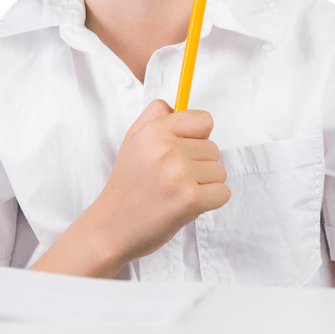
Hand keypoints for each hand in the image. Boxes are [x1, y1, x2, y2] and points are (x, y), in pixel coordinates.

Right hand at [90, 99, 229, 264]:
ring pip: (219, 172)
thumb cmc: (126, 187)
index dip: (198, 138)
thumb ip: (153, 118)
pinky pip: (223, 193)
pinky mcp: (189, 199)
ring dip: (205, 185)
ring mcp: (179, 174)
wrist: (111, 228)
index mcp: (154, 132)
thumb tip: (175, 105)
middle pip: (214, 148)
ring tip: (176, 194)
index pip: (204, 120)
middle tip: (172, 181)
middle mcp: (166, 149)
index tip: (183, 152)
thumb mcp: (131, 142)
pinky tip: (186, 206)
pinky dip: (211, 202)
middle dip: (199, 166)